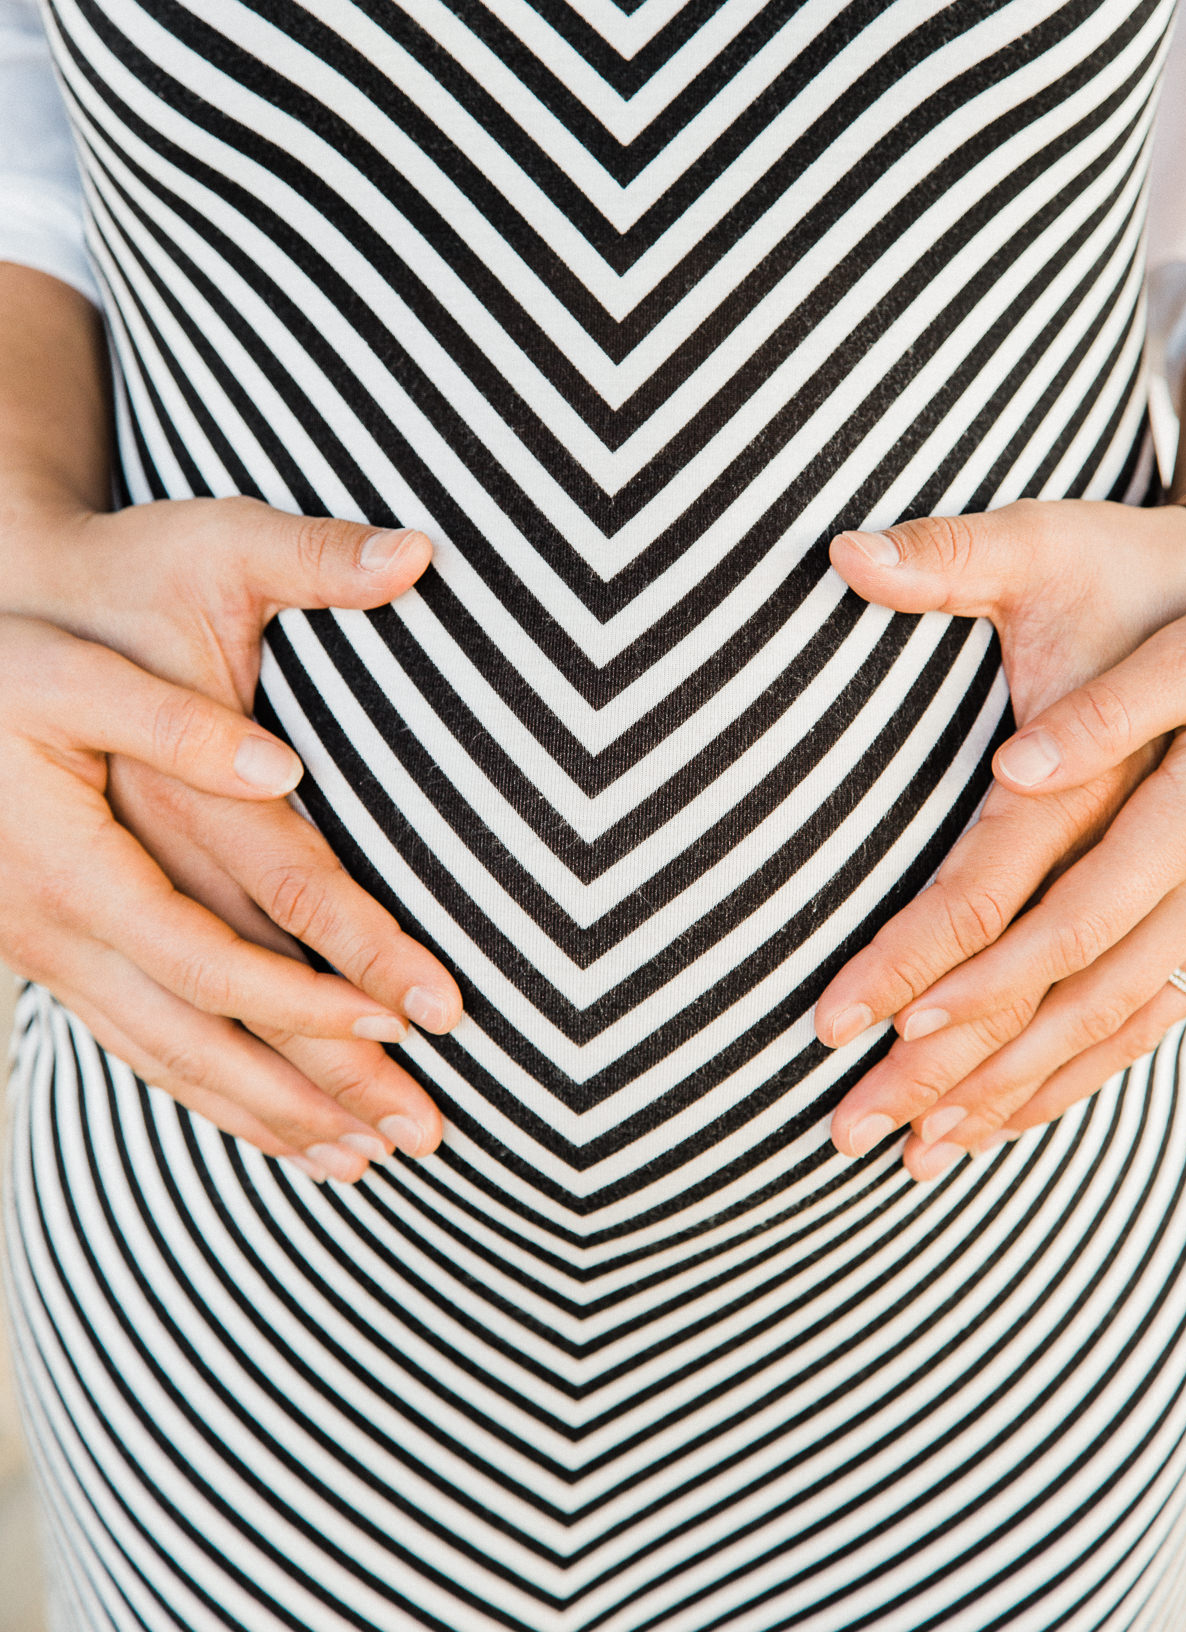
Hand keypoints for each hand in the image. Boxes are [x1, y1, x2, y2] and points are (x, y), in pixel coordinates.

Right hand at [1, 497, 461, 1180]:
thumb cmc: (91, 593)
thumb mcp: (131, 605)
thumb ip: (198, 690)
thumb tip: (298, 744)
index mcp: (82, 844)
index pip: (226, 942)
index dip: (325, 981)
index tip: (420, 1017)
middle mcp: (60, 916)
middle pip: (206, 1029)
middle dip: (321, 1086)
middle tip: (427, 1134)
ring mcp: (52, 943)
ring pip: (171, 1057)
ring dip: (274, 1115)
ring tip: (369, 1164)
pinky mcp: (61, 948)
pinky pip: (142, 1046)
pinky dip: (217, 1094)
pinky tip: (281, 1128)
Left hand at [810, 497, 1185, 1177]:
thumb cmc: (1147, 569)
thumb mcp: (1057, 541)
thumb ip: (956, 555)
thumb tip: (842, 559)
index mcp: (1138, 759)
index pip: (1000, 881)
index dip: (918, 957)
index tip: (838, 1021)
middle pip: (1053, 976)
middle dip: (949, 1060)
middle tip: (848, 1124)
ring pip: (1106, 1018)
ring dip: (1008, 1092)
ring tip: (912, 1154)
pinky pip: (1149, 1016)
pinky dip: (1074, 1077)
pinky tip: (1006, 1123)